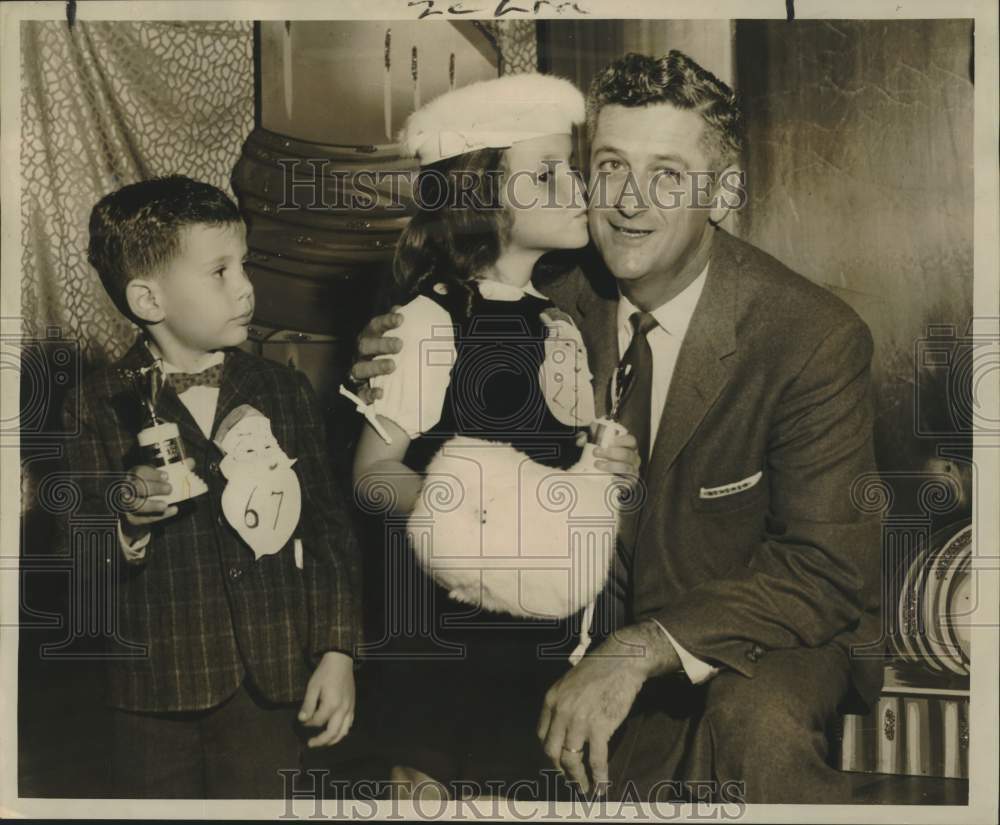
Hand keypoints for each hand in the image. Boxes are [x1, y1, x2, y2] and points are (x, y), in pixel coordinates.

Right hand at [120, 459, 192, 538]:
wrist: (139, 508)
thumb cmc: (152, 487)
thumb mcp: (159, 477)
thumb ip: (176, 469)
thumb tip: (191, 462)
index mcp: (134, 475)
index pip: (139, 472)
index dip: (152, 474)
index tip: (166, 476)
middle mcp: (127, 489)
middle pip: (136, 488)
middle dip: (153, 488)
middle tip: (169, 489)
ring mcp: (127, 505)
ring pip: (135, 505)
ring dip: (151, 505)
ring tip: (165, 505)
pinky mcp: (132, 518)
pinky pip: (143, 519)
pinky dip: (158, 516)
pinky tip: (172, 511)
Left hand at [298, 651, 355, 747]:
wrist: (341, 661)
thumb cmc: (325, 673)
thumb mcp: (313, 686)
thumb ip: (308, 705)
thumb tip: (302, 720)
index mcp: (331, 704)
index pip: (318, 721)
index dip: (308, 724)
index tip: (301, 721)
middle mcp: (342, 710)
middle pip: (332, 732)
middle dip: (320, 740)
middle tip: (310, 744)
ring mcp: (349, 709)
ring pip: (343, 732)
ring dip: (333, 740)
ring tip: (323, 742)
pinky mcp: (353, 706)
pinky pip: (349, 724)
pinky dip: (342, 732)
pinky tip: (336, 732)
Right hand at [349, 309, 403, 403]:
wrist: (377, 382)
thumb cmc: (389, 355)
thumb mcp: (394, 339)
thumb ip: (397, 326)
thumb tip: (402, 310)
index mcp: (369, 338)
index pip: (375, 326)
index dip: (386, 321)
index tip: (401, 319)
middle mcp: (361, 353)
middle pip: (365, 345)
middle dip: (382, 344)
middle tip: (400, 344)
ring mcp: (358, 371)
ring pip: (360, 368)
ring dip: (375, 366)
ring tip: (392, 366)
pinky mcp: (359, 390)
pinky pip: (360, 393)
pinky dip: (369, 393)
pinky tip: (381, 393)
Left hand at [537, 623, 674, 795]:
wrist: (621, 661)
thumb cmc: (599, 670)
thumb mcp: (570, 683)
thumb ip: (563, 704)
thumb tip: (565, 729)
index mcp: (551, 699)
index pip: (542, 735)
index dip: (550, 753)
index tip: (558, 761)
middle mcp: (561, 712)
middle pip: (552, 752)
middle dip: (560, 770)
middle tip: (571, 779)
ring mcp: (579, 721)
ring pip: (571, 759)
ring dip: (578, 778)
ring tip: (586, 788)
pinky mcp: (600, 727)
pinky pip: (596, 760)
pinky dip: (598, 777)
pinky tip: (602, 786)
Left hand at [591, 430, 640, 487]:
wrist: (605, 480)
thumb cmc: (604, 459)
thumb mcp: (598, 446)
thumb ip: (590, 440)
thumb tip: (580, 441)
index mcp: (628, 448)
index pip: (631, 441)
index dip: (622, 440)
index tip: (609, 442)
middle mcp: (634, 459)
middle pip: (627, 454)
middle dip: (611, 453)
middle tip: (596, 452)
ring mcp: (633, 472)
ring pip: (626, 468)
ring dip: (611, 466)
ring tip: (597, 464)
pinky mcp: (629, 484)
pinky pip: (628, 483)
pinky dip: (619, 480)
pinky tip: (611, 479)